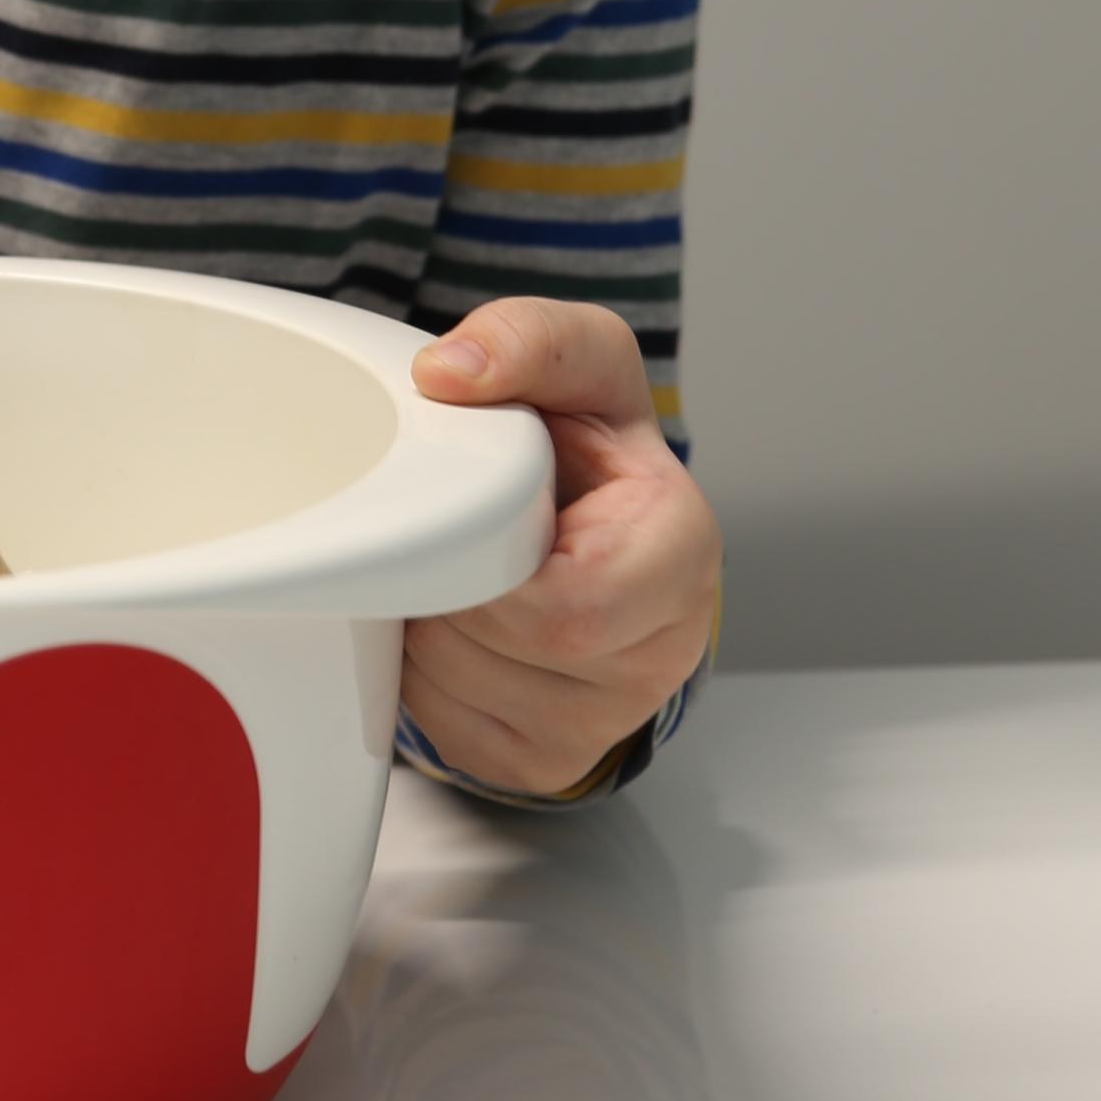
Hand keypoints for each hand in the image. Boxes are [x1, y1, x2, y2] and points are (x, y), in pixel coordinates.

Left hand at [401, 297, 720, 799]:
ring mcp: (599, 722)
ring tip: (449, 573)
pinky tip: (447, 622)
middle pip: (502, 649)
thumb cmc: (588, 451)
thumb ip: (529, 340)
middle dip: (445, 587)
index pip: (569, 606)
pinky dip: (419, 676)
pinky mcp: (539, 761)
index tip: (460, 514)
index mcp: (681, 554)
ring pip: (458, 694)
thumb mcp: (579, 366)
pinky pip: (444, 732)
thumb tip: (449, 374)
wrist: (588, 524)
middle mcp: (658, 654)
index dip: (490, 566)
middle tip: (440, 534)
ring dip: (420, 629)